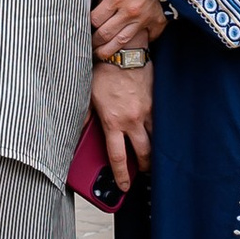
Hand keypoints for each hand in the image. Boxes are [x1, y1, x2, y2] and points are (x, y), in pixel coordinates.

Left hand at [88, 58, 152, 191]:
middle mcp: (132, 120)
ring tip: (153, 157)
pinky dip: (161, 132)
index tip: (124, 186)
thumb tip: (77, 133)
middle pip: (143, 154)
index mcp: (112, 122)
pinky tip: (160, 134)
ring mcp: (148, 112)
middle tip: (142, 172)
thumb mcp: (88, 97)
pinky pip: (162, 123)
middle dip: (143, 167)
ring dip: (155, 151)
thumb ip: (85, 117)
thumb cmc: (103, 73)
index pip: (117, 157)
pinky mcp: (157, 102)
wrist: (123, 53)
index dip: (121, 175)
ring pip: (157, 141)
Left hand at [92, 0, 168, 56]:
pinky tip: (132, 46)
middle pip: (106, 35)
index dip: (87, 24)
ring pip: (123, 42)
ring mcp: (145, 19)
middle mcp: (129, 12)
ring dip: (110, 51)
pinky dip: (140, 43)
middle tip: (88, 47)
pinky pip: (148, 38)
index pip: (96, 19)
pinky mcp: (159, 22)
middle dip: (94, 43)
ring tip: (101, 55)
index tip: (84, 26)